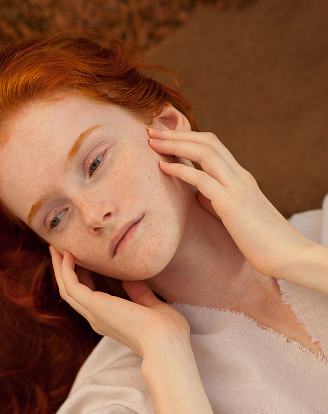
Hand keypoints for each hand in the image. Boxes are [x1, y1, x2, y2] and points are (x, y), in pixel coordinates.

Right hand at [49, 247, 191, 358]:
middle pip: (72, 294)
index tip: (84, 260)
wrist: (166, 343)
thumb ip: (141, 294)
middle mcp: (97, 319)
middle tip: (58, 250)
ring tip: (56, 248)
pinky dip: (67, 270)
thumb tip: (130, 279)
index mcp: (110, 320)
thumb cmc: (167, 331)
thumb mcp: (154, 307)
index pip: (90, 298)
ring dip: (60, 268)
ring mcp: (94, 313)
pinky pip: (72, 286)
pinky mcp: (94, 306)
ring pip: (67, 289)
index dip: (84, 278)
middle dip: (64, 271)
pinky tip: (69, 255)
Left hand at [148, 127, 314, 279]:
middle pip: (207, 141)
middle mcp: (240, 177)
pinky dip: (180, 169)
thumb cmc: (263, 243)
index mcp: (242, 179)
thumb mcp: (238, 217)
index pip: (214, 147)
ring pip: (205, 152)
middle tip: (152, 131)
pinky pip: (202, 179)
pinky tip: (162, 166)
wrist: (288, 255)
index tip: (166, 138)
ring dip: (175, 144)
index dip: (188, 138)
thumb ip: (219, 202)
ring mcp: (237, 188)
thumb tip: (199, 195)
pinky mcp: (231, 205)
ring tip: (152, 142)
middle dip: (177, 133)